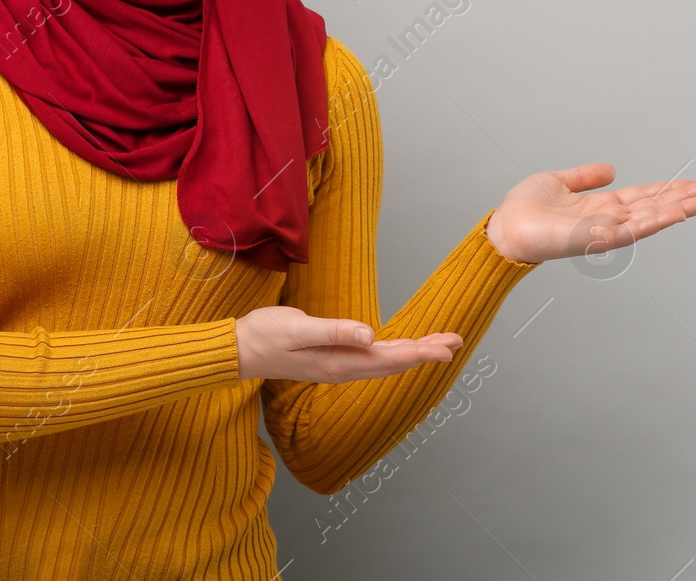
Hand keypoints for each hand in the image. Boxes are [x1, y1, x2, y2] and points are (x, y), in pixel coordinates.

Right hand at [234, 305, 462, 382]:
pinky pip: (372, 358)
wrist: (239, 350)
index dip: (421, 353)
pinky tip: (404, 347)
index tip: (447, 348)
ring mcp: (338, 365)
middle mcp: (343, 368)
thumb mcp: (298, 328)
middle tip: (456, 341)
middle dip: (426, 351)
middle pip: (394, 362)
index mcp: (339, 363)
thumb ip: (334, 331)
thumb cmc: (265, 335)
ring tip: (441, 343)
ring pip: (386, 360)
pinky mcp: (333, 358)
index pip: (389, 359)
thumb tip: (370, 335)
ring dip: (414, 351)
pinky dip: (395, 351)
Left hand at [485, 163, 695, 264]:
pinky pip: (631, 231)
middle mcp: (609, 219)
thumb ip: (585, 177)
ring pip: (651, 219)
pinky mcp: (596, 238)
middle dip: (685, 198)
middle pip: (655, 206)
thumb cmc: (523, 209)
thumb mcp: (558, 181)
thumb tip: (610, 169)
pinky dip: (654, 221)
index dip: (671, 189)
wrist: (504, 228)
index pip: (645, 196)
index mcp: (602, 206)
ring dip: (679, 209)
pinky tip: (675, 213)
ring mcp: (605, 231)